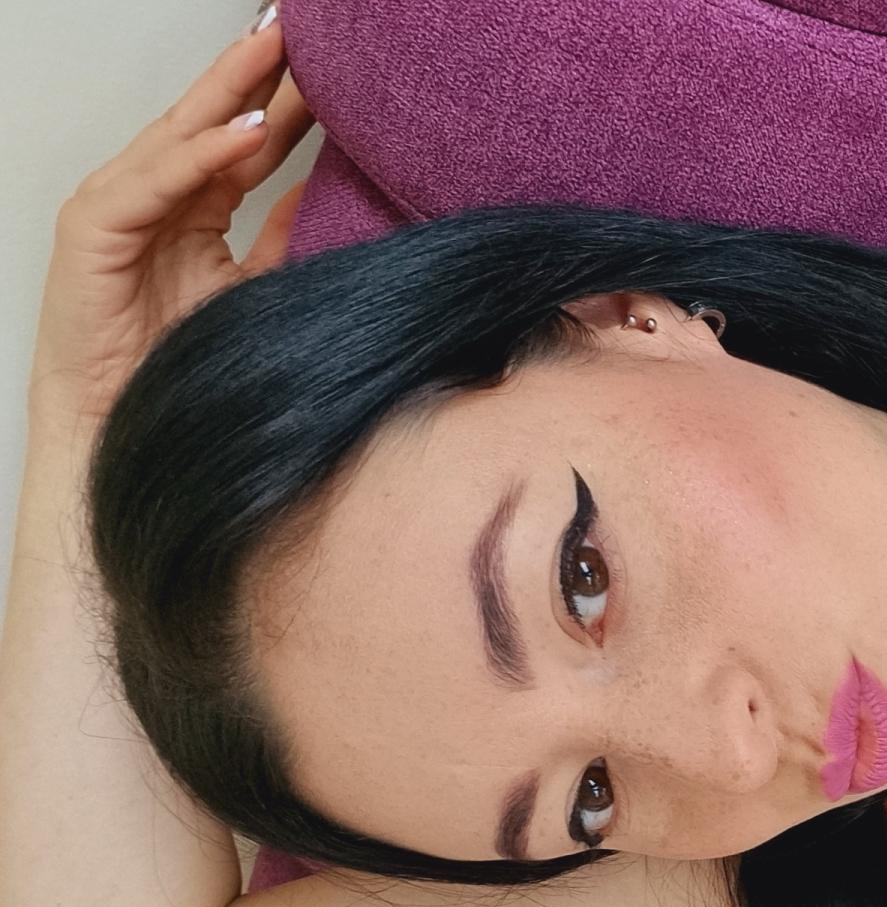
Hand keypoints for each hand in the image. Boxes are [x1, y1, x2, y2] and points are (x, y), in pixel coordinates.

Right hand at [28, 13, 312, 425]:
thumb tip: (332, 204)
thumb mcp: (254, 292)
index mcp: (193, 211)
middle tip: (300, 31)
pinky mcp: (94, 226)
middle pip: (212, 123)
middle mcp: (155, 199)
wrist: (120, 428)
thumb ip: (282, 243)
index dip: (282, 104)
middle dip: (253, 74)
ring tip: (278, 54)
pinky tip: (246, 129)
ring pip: (182, 136)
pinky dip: (202, 153)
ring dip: (231, 93)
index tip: (329, 70)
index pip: (243, 144)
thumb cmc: (181, 368)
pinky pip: (157, 180)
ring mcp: (119, 206)